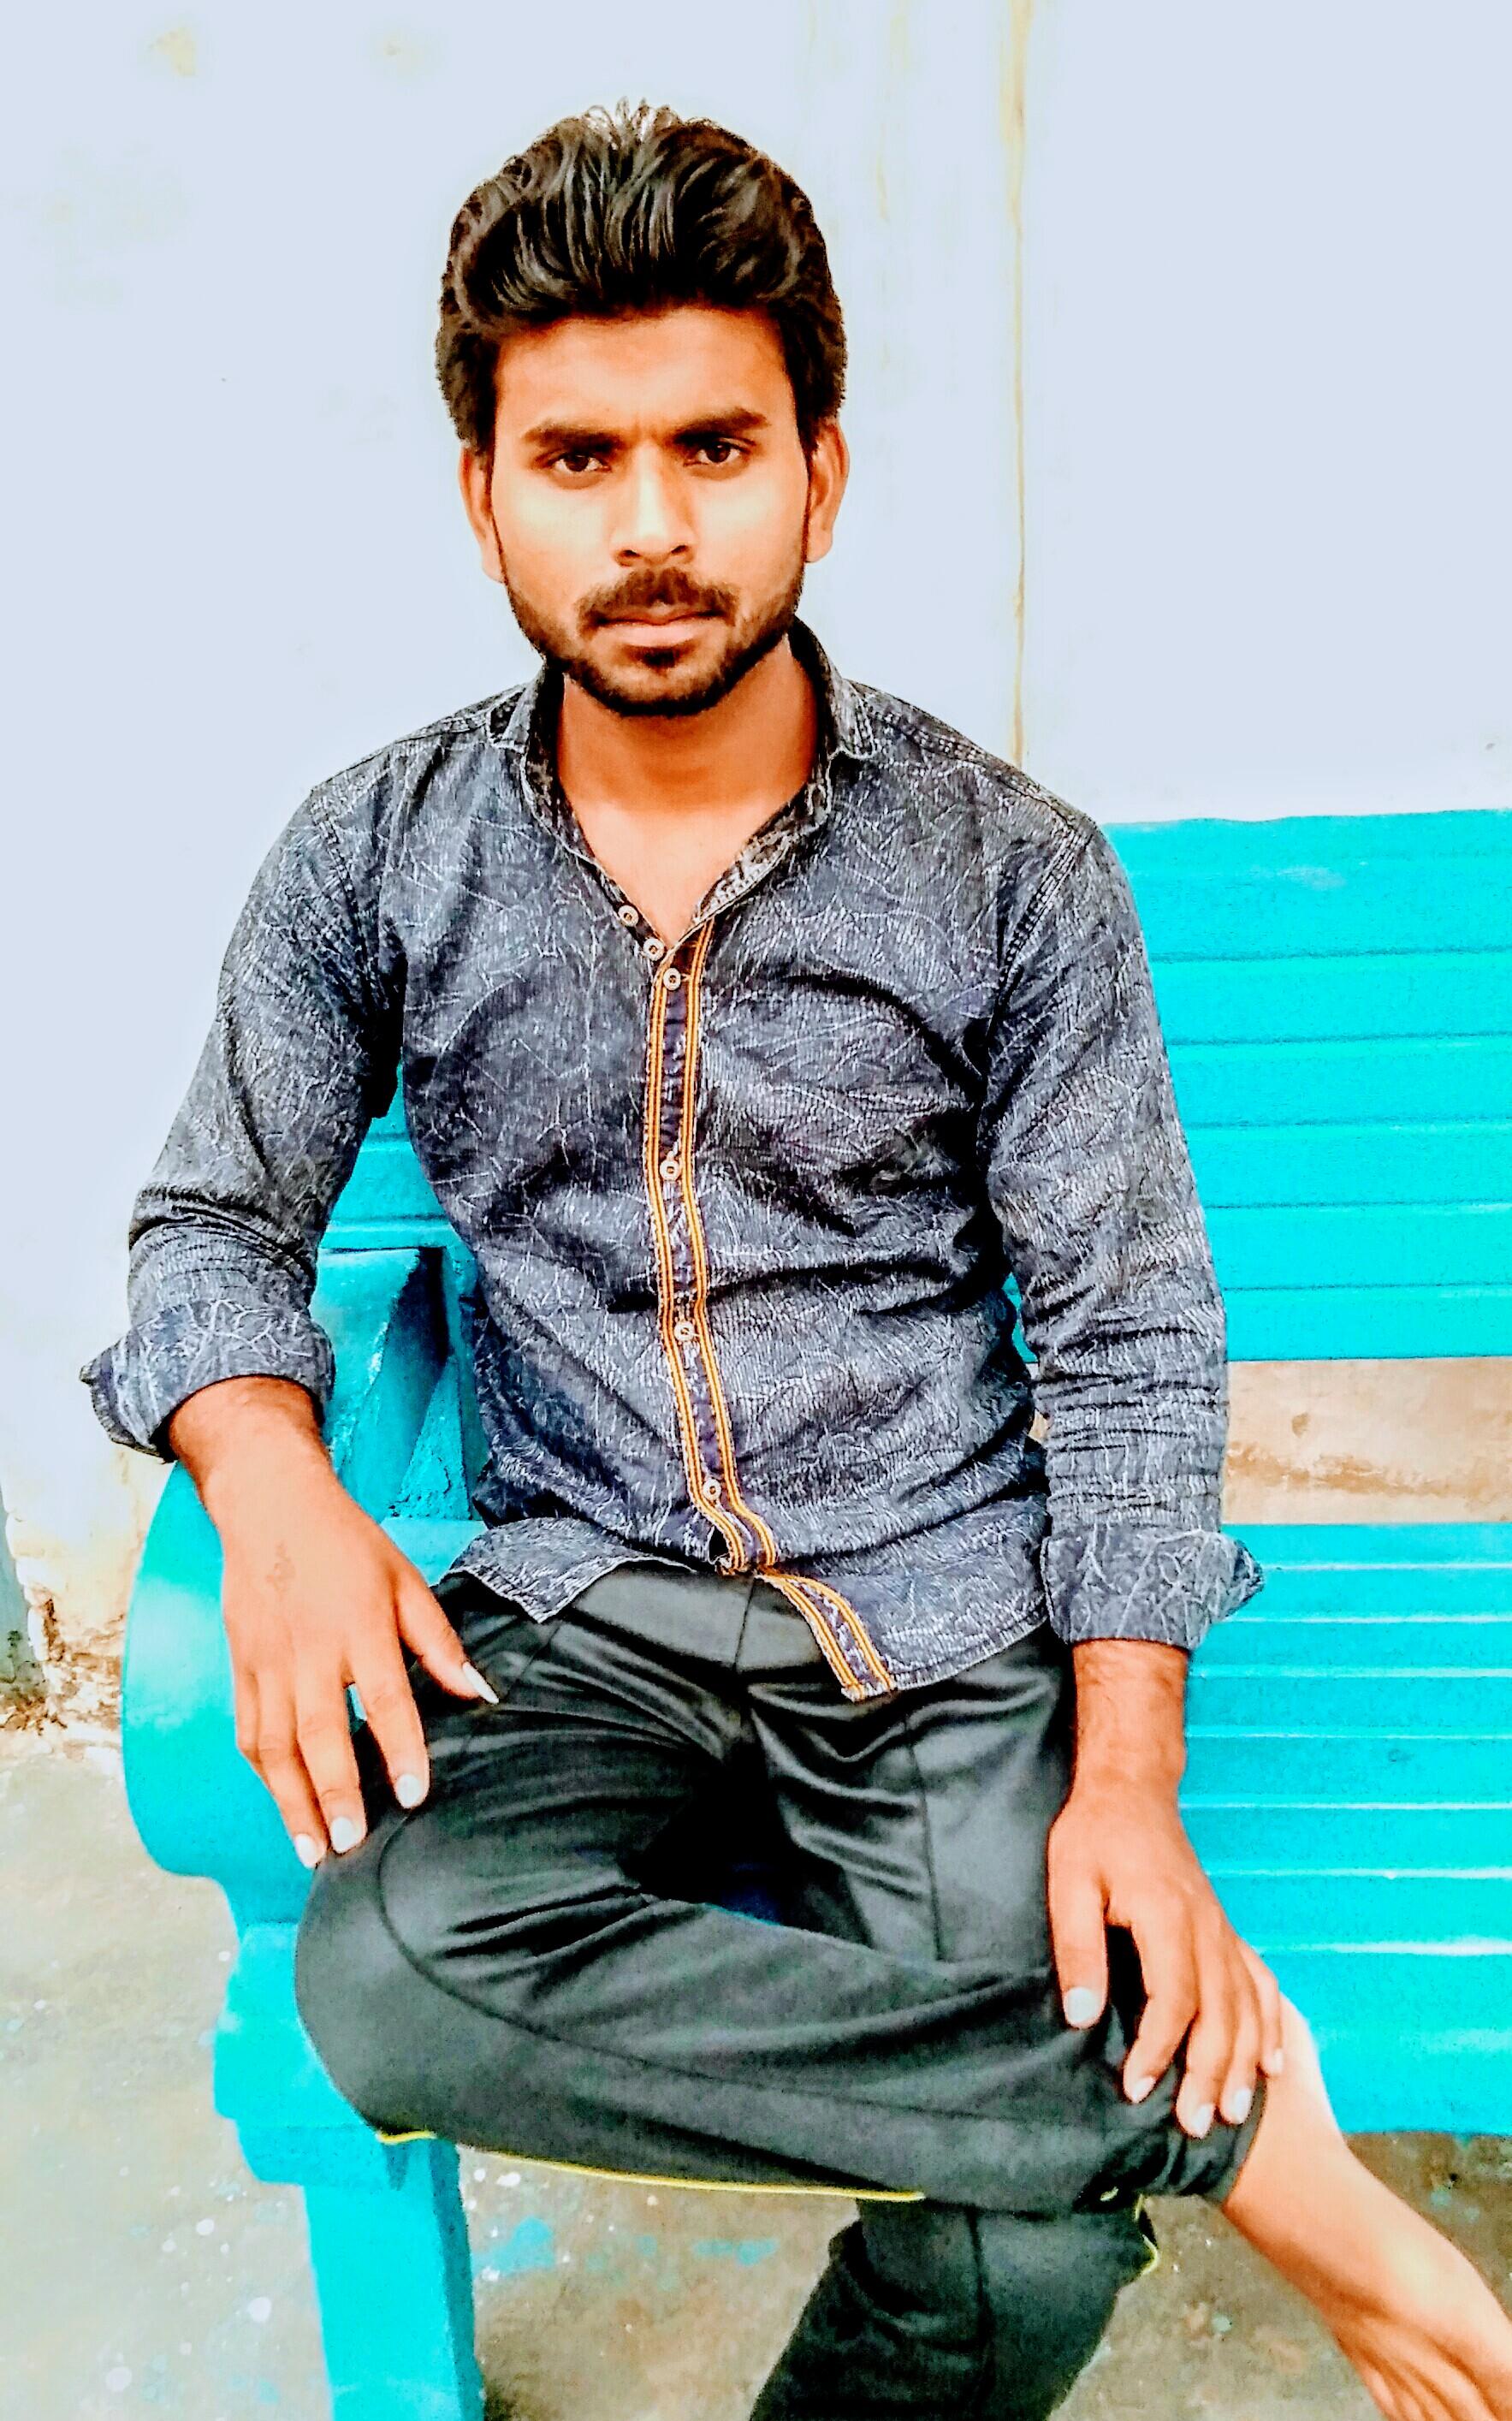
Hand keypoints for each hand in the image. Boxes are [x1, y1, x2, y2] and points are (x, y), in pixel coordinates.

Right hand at [216, 1452, 495, 1868]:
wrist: (270, 1506)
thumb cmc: (347, 1545)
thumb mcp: (405, 1580)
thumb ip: (439, 1642)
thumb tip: (480, 1692)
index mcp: (359, 1626)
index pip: (384, 1699)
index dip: (402, 1750)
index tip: (414, 1795)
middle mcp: (309, 1650)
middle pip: (320, 1733)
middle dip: (335, 1794)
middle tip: (350, 1845)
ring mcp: (267, 1662)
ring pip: (276, 1745)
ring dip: (292, 1802)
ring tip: (314, 1850)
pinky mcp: (241, 1666)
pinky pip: (248, 1730)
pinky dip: (264, 1773)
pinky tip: (284, 1805)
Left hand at [1046, 1779, 1285, 2135]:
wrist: (1132, 1791)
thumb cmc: (1094, 1836)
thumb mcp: (1069, 1882)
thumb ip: (1078, 1948)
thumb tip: (1080, 2017)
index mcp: (1166, 1916)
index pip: (1173, 1998)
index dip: (1158, 2049)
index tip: (1136, 2088)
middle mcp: (1206, 1928)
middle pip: (1219, 2012)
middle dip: (1209, 2073)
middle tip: (1193, 2126)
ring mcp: (1222, 1930)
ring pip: (1246, 2005)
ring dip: (1243, 2062)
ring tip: (1232, 2113)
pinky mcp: (1224, 1929)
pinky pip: (1260, 1982)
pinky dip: (1270, 2026)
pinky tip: (1273, 2065)